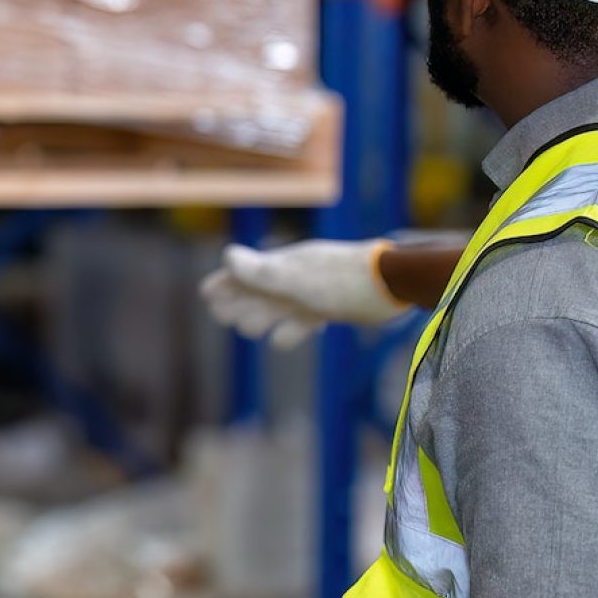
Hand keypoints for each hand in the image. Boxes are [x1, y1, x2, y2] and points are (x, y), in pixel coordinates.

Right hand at [200, 240, 407, 349]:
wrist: (390, 284)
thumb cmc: (341, 280)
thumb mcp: (297, 278)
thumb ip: (262, 272)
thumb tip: (227, 257)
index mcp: (279, 267)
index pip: (242, 274)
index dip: (224, 285)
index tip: (207, 296)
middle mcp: (291, 279)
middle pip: (256, 293)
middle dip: (238, 304)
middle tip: (222, 316)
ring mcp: (310, 294)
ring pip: (277, 309)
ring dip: (262, 319)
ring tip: (249, 329)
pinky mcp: (329, 309)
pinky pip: (302, 322)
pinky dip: (291, 331)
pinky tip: (285, 340)